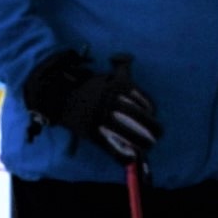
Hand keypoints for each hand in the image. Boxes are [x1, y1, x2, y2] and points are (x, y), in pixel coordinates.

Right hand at [20, 52, 161, 164]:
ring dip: (142, 144)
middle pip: (140, 119)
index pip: (144, 102)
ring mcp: (100, 116)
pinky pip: (111, 146)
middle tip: (158, 136)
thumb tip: (129, 57)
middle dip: (154, 130)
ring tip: (148, 148)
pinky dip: (123, 156)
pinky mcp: (91, 132)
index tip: (153, 118)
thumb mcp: (106, 75)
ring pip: (128, 133)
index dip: (152, 113)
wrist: (60, 97)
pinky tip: (131, 159)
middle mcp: (111, 100)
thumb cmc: (88, 88)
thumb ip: (122, 67)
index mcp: (118, 86)